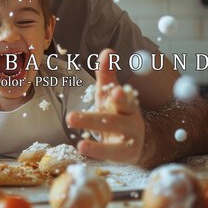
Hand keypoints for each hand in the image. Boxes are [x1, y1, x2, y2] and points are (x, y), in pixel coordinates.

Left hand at [66, 49, 145, 163]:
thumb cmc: (118, 112)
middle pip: (112, 122)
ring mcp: (128, 141)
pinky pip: (110, 155)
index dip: (120, 96)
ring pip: (113, 144)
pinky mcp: (124, 156)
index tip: (114, 91)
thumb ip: (107, 75)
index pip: (125, 100)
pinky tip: (83, 149)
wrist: (137, 140)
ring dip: (97, 145)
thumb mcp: (110, 94)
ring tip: (80, 144)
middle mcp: (130, 123)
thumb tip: (108, 51)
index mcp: (127, 106)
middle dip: (92, 120)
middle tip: (71, 117)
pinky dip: (97, 153)